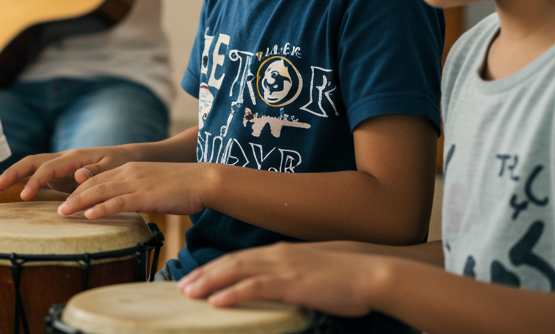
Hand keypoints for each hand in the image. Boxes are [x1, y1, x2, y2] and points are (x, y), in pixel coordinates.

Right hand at [0, 146, 138, 199]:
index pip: (47, 168)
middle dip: (13, 173)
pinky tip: (15, 192)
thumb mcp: (114, 168)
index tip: (24, 196)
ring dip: (14, 176)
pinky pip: (38, 175)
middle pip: (31, 162)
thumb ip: (96, 173)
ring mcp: (60, 166)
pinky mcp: (61, 175)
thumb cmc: (120, 164)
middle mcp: (63, 159)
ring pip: (31, 167)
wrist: (126, 159)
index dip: (34, 181)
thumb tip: (77, 174)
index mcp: (73, 157)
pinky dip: (24, 181)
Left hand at [59, 161, 209, 218]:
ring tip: (64, 213)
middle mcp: (128, 173)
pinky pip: (119, 202)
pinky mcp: (145, 195)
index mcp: (129, 169)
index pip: (98, 178)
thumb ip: (137, 192)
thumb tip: (127, 205)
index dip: (80, 189)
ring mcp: (136, 183)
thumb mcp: (153, 185)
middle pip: (93, 183)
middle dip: (73, 196)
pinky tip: (89, 215)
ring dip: (79, 202)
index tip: (67, 200)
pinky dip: (102, 208)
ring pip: (100, 191)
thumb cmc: (182, 186)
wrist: (203, 180)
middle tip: (58, 209)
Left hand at [177, 242, 385, 317]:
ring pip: (235, 273)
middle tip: (181, 287)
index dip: (216, 267)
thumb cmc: (350, 273)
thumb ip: (293, 273)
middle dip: (204, 274)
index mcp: (281, 251)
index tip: (197, 276)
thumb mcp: (314, 268)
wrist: (374, 271)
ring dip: (209, 283)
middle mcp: (276, 255)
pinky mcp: (291, 283)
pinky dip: (232, 294)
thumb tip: (281, 284)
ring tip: (189, 293)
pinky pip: (254, 288)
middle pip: (230, 263)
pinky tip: (217, 302)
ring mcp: (282, 268)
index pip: (240, 258)